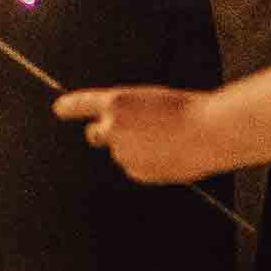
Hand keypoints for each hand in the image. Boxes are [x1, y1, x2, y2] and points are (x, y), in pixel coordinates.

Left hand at [54, 81, 223, 179]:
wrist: (210, 132)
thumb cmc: (189, 110)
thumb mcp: (153, 100)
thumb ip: (130, 113)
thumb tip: (123, 130)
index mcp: (117, 102)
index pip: (82, 104)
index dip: (69, 107)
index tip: (60, 109)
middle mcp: (113, 127)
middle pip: (95, 134)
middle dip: (103, 133)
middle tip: (124, 131)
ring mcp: (123, 152)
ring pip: (122, 151)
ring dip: (135, 147)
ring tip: (166, 139)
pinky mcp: (136, 171)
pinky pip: (136, 167)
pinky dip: (147, 162)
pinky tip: (169, 154)